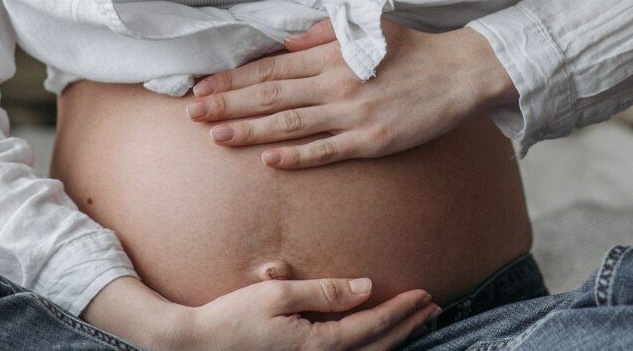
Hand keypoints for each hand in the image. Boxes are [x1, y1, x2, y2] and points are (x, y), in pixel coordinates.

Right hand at [83, 273, 437, 350]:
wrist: (199, 345)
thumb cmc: (233, 316)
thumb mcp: (277, 294)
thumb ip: (322, 292)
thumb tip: (364, 287)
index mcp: (316, 346)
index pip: (370, 327)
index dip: (400, 311)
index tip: (424, 294)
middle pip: (376, 347)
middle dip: (407, 325)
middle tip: (433, 305)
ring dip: (394, 337)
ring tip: (417, 318)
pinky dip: (371, 346)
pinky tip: (378, 334)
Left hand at [185, 19, 514, 168]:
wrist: (457, 72)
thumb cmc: (410, 48)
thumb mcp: (363, 27)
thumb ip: (321, 34)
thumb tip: (284, 43)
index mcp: (330, 54)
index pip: (269, 68)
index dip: (233, 78)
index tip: (202, 84)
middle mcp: (335, 83)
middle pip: (270, 95)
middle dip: (227, 103)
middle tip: (191, 112)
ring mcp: (353, 114)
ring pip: (290, 124)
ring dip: (250, 131)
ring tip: (216, 136)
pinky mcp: (372, 142)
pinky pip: (327, 151)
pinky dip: (297, 157)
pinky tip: (269, 161)